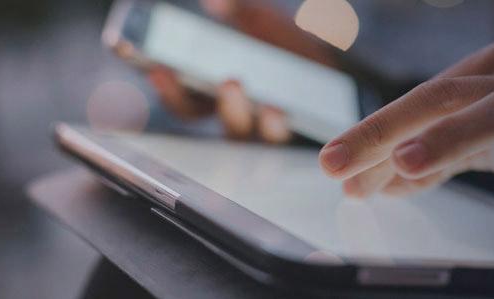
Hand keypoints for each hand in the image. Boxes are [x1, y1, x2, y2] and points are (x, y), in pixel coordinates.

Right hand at [145, 0, 334, 143]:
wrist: (335, 72)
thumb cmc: (289, 49)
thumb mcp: (266, 26)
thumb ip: (242, 15)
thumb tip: (215, 0)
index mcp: (215, 89)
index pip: (183, 97)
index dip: (168, 86)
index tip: (157, 68)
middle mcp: (232, 115)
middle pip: (210, 120)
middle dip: (215, 102)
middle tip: (229, 81)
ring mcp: (257, 131)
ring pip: (242, 134)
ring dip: (248, 117)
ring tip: (265, 104)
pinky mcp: (287, 141)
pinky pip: (276, 141)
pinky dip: (275, 126)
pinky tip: (280, 111)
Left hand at [319, 41, 493, 217]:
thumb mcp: (471, 142)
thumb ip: (423, 162)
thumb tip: (363, 183)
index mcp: (487, 70)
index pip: (421, 98)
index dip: (373, 131)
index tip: (332, 162)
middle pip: (451, 96)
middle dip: (391, 130)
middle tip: (346, 164)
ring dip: (454, 136)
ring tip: (409, 164)